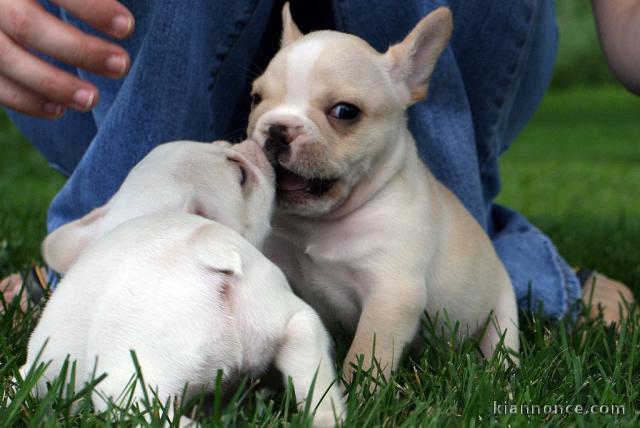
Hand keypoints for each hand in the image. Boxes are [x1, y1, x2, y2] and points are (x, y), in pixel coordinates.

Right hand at [0, 0, 133, 117]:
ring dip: (54, 84)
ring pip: (7, 58)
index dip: (90, 6)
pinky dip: (24, 100)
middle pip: (26, 24)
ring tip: (93, 98)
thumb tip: (126, 15)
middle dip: (79, 50)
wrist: (2, 3)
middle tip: (122, 65)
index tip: (128, 26)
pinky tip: (58, 110)